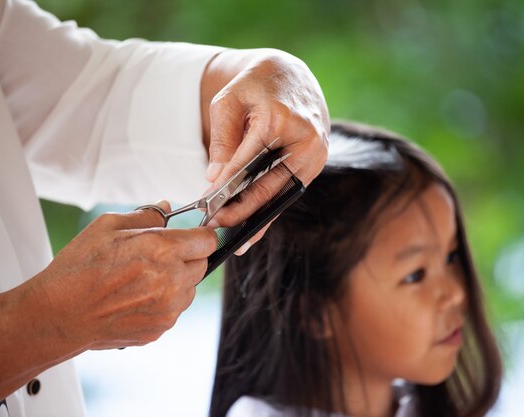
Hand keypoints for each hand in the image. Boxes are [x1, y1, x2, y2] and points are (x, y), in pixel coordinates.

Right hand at [28, 201, 216, 349]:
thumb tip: (166, 207)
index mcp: (162, 249)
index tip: (191, 237)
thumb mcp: (108, 227)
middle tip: (159, 258)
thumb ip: (146, 216)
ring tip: (143, 280)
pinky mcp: (161, 327)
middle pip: (202, 264)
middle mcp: (172, 280)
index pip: (208, 241)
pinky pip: (175, 309)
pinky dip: (163, 302)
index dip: (199, 237)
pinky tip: (136, 298)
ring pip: (190, 289)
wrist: (60, 314)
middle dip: (187, 258)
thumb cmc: (80, 269)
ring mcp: (168, 307)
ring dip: (177, 282)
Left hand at [200, 48, 328, 246]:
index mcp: (280, 119)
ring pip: (282, 194)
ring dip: (258, 217)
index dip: (226, 189)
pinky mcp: (316, 163)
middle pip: (269, 185)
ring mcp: (315, 154)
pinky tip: (255, 227)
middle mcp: (304, 139)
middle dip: (241, 209)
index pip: (247, 163)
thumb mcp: (228, 102)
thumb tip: (214, 180)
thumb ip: (222, 141)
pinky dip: (271, 208)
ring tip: (235, 237)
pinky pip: (289, 191)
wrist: (290, 75)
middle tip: (217, 226)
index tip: (207, 208)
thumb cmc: (255, 86)